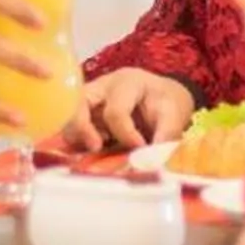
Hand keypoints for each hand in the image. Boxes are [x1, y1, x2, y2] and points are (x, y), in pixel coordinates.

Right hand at [67, 70, 194, 151]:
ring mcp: (90, 100)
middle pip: (80, 103)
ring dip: (78, 137)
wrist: (163, 99)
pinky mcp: (84, 115)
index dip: (125, 135)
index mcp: (127, 82)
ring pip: (70, 116)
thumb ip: (165, 137)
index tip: (140, 149)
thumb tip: (151, 162)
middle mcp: (103, 87)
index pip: (115, 111)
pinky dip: (76, 143)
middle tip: (95, 148)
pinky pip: (71, 129)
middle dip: (82, 128)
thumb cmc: (165, 103)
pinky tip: (90, 154)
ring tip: (96, 152)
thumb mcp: (174, 115)